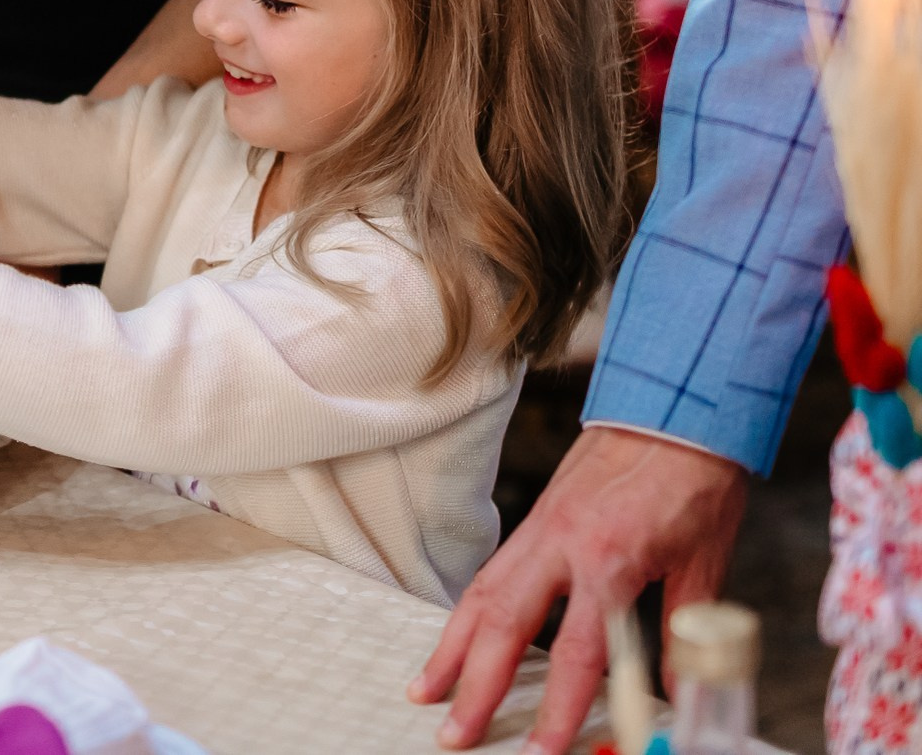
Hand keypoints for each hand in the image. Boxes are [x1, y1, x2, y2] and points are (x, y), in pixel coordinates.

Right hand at [410, 425, 747, 752]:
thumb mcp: (704, 563)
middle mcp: (560, 546)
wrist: (675, 408)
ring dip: (451, 649)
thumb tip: (676, 690)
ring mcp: (539, 531)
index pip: (577, 652)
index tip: (544, 750)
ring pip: (480, 597)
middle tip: (454, 733)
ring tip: (425, 691)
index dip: (561, 708)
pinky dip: (467, 613)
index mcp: (608, 561)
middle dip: (476, 686)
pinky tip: (456, 639)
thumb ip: (681, 629)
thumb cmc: (696, 481)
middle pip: (504, 627)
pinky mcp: (534, 521)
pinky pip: (490, 573)